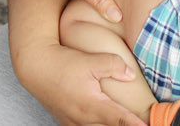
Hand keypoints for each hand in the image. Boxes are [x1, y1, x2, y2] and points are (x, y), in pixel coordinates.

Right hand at [14, 43, 146, 125]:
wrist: (36, 67)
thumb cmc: (63, 62)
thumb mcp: (89, 60)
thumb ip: (113, 65)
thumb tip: (131, 74)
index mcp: (93, 105)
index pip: (121, 120)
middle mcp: (84, 118)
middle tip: (144, 124)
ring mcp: (74, 122)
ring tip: (127, 123)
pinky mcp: (67, 120)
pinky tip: (104, 123)